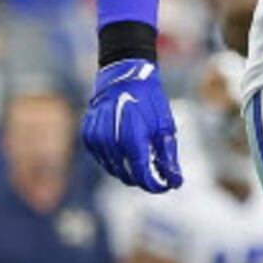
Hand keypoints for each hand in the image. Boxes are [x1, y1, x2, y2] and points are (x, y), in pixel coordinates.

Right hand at [83, 58, 181, 191]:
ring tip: (141, 158)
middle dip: (143, 178)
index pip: (143, 176)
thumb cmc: (149, 101)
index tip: (165, 185)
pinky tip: (124, 149)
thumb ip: (168, 156)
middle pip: (127, 175)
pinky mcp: (88, 135)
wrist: (124, 76)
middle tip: (155, 172)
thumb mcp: (165, 126)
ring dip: (127, 169)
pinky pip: (101, 157)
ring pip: (113, 169)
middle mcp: (111, 142)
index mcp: (133, 140)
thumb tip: (175, 182)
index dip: (155, 185)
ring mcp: (97, 139)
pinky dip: (113, 159)